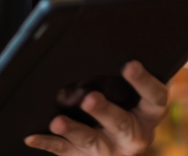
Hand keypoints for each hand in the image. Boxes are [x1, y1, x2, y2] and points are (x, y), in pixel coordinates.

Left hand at [24, 61, 168, 155]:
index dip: (144, 82)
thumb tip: (106, 42)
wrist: (118, 142)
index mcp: (150, 113)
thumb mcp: (135, 93)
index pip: (155, 97)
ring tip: (58, 122)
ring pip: (92, 140)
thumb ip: (126, 76)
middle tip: (90, 98)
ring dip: (74, 130)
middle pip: (122, 124)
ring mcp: (110, 149)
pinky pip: (66, 151)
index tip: (129, 64)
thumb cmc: (126, 100)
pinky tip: (32, 136)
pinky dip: (48, 142)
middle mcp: (135, 135)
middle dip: (105, 111)